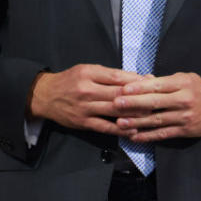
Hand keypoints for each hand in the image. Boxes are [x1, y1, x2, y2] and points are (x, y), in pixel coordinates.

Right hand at [28, 64, 143, 135]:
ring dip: (134, 113)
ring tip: (149, 114)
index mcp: (88, 73)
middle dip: (138, 96)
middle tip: (155, 98)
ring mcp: (85, 107)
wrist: (45, 95)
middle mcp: (87, 90)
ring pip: (114, 110)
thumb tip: (133, 77)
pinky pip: (105, 126)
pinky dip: (120, 129)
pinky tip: (133, 129)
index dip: (135, 79)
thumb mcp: (86, 70)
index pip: (117, 76)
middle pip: (118, 93)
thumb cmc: (69, 81)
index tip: (150, 81)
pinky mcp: (83, 122)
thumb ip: (107, 74)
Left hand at [113, 72, 200, 141]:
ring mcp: (184, 117)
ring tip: (120, 123)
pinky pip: (164, 134)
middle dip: (134, 104)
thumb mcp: (185, 78)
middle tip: (116, 104)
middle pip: (155, 103)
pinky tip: (135, 137)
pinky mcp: (185, 131)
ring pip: (157, 121)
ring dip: (137, 123)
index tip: (124, 89)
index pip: (158, 85)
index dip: (140, 87)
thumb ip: (165, 80)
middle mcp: (184, 100)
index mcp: (183, 84)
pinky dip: (149, 136)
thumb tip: (142, 79)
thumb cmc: (200, 89)